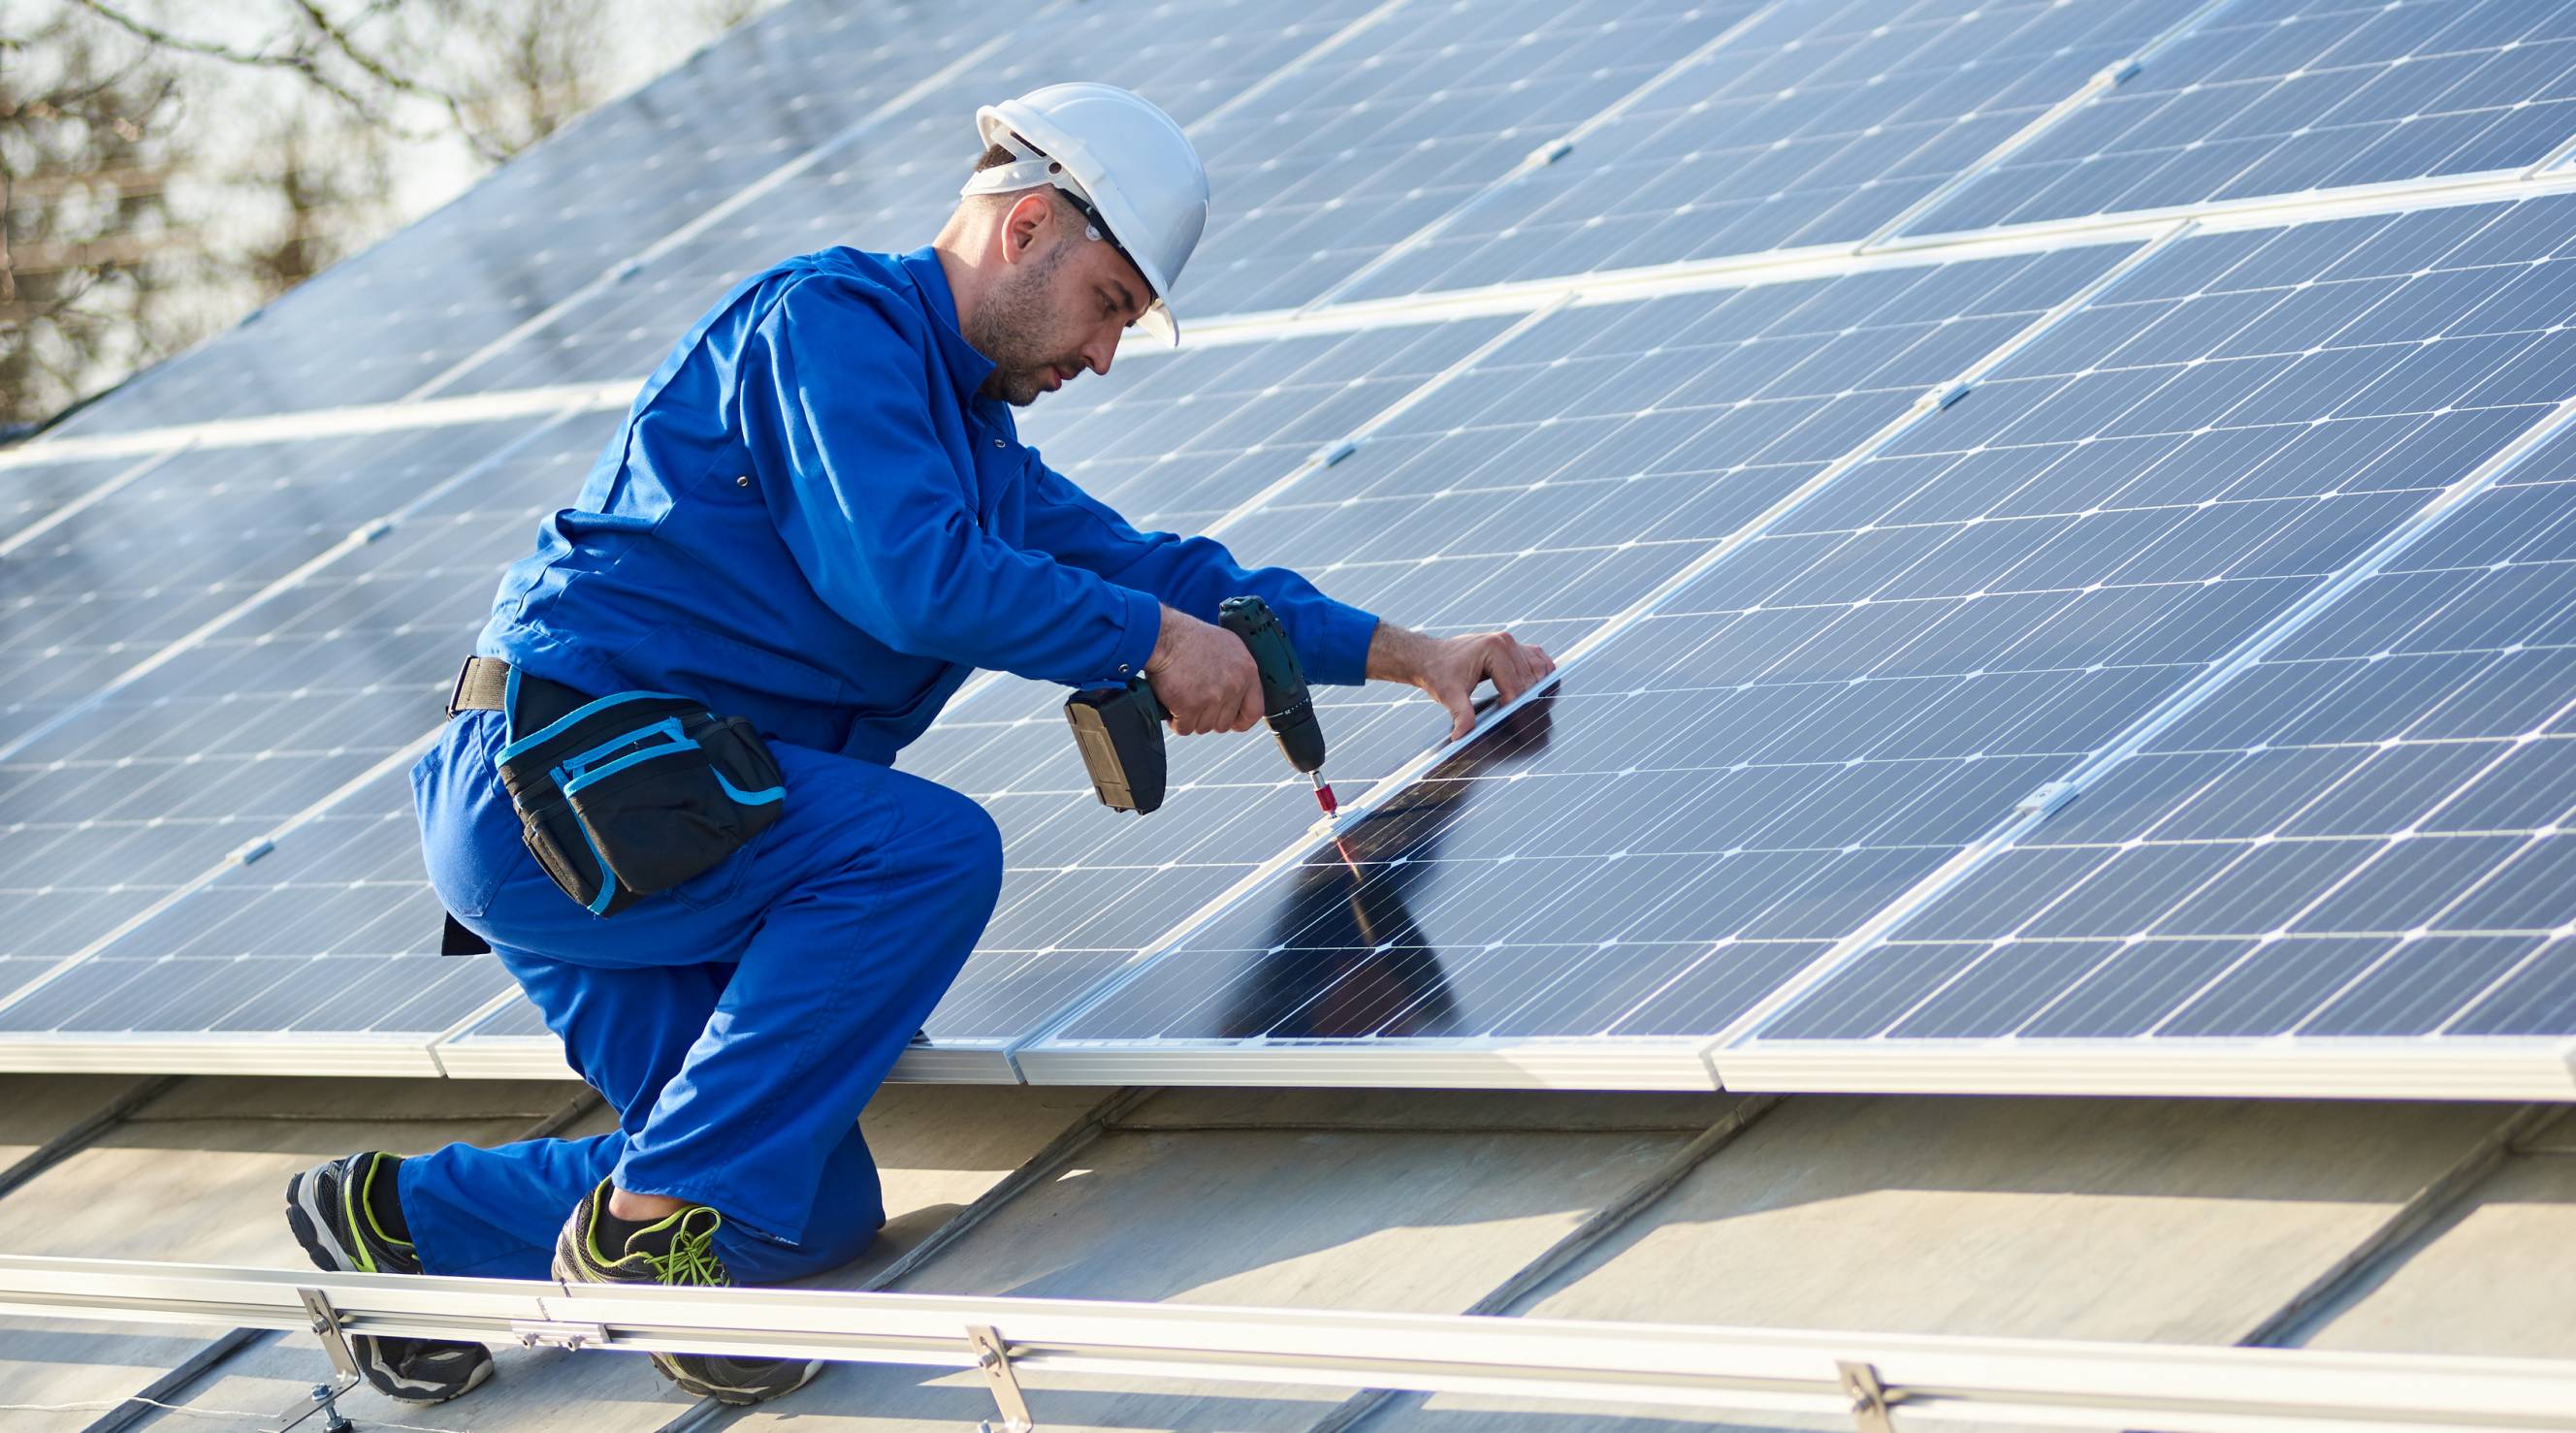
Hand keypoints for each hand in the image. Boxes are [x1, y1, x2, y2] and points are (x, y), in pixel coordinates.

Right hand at [1145, 605, 1262, 735]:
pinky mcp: (1190, 706)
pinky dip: (1175, 721)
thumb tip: (1236, 693)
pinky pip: (1184, 728)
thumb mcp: (1225, 646)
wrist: (1163, 635)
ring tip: (1181, 697)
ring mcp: (1213, 697)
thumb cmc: (1188, 637)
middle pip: (1224, 723)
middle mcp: (1234, 685)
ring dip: (1190, 718)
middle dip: (1208, 717)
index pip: (1254, 710)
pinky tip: (1171, 703)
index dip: (1241, 720)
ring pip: (1203, 727)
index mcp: (1247, 670)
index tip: (1232, 722)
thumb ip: (1236, 671)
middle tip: (1195, 703)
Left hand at [1369, 624, 1555, 740]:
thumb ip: (1460, 714)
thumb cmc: (1438, 673)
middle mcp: (1506, 642)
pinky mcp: (1514, 647)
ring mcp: (1512, 643)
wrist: (1430, 657)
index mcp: (1493, 649)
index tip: (1515, 728)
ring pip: (1540, 671)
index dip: (1515, 710)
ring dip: (1536, 691)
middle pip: (1530, 680)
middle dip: (1526, 703)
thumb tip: (1461, 736)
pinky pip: (1538, 661)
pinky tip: (1535, 693)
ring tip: (1526, 711)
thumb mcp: (1448, 695)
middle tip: (1523, 725)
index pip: (1515, 686)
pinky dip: (1540, 677)